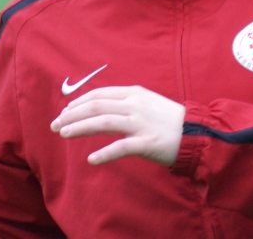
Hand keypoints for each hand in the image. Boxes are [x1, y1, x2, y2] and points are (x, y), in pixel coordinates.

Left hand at [51, 86, 185, 166]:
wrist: (196, 132)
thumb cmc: (169, 119)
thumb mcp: (146, 102)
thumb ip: (125, 103)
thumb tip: (100, 108)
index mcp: (133, 93)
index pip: (99, 94)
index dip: (79, 102)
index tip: (65, 111)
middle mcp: (134, 105)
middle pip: (96, 106)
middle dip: (72, 115)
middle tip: (55, 124)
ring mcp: (141, 123)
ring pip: (103, 122)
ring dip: (80, 128)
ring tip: (64, 134)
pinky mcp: (147, 142)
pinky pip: (121, 147)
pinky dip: (104, 153)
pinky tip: (91, 159)